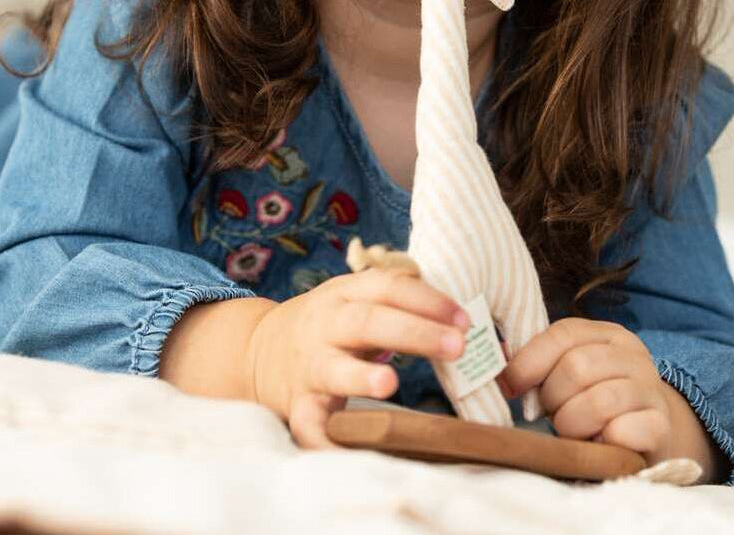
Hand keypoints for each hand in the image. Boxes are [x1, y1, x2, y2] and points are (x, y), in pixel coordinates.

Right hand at [243, 267, 470, 448]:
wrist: (258, 350)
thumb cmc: (332, 324)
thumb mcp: (357, 300)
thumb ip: (400, 304)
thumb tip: (466, 321)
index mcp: (347, 294)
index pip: (390, 287)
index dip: (428, 300)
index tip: (464, 320)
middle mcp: (326, 324)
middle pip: (368, 322)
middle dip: (414, 332)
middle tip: (456, 346)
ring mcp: (310, 364)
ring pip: (334, 368)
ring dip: (360, 375)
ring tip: (389, 382)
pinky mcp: (298, 404)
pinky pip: (309, 425)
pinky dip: (325, 442)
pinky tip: (350, 454)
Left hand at [496, 317, 674, 464]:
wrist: (647, 434)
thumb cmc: (592, 401)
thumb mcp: (567, 374)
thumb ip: (537, 364)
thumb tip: (496, 363)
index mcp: (607, 334)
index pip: (563, 334)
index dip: (529, 361)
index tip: (510, 386)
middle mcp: (633, 354)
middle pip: (577, 367)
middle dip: (552, 398)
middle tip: (550, 415)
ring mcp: (651, 389)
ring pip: (598, 401)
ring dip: (572, 424)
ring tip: (571, 431)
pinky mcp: (660, 426)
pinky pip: (623, 432)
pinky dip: (601, 442)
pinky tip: (598, 444)